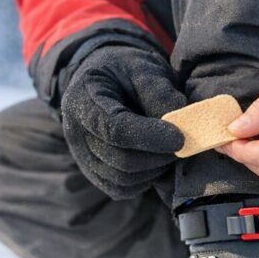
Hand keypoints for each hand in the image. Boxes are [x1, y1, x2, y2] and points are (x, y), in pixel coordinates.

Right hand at [61, 44, 185, 199]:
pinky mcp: (94, 173)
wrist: (106, 81)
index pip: (114, 128)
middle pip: (119, 159)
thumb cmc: (124, 71)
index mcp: (82, 98)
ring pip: (122, 179)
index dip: (150, 137)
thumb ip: (160, 94)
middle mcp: (75, 131)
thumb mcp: (142, 68)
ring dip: (154, 170)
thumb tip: (182, 126)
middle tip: (183, 145)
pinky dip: (145, 181)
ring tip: (170, 150)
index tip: (180, 138)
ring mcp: (82, 156)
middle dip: (158, 156)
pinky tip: (157, 161)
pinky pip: (121, 189)